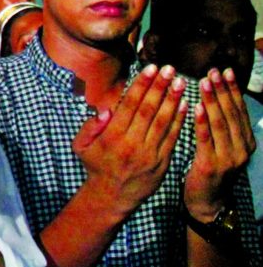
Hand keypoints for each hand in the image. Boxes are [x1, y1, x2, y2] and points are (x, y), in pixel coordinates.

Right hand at [74, 64, 185, 217]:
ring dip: (173, 100)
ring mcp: (149, 155)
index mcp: (112, 137)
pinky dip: (180, 120)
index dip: (142, 85)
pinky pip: (172, 138)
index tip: (151, 68)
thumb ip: (90, 125)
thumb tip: (107, 109)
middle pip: (148, 110)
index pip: (130, 104)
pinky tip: (185, 105)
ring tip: (180, 81)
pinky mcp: (162, 163)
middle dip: (159, 87)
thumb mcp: (81, 145)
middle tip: (169, 68)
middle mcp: (132, 144)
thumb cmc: (95, 166)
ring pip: (163, 122)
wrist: (111, 198)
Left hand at [184, 68, 255, 220]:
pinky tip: (195, 107)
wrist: (208, 201)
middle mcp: (242, 148)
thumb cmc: (211, 166)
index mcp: (246, 140)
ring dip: (212, 101)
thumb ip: (222, 122)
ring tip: (204, 83)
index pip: (240, 109)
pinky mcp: (212, 166)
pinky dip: (202, 122)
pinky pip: (206, 140)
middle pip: (231, 114)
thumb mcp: (223, 144)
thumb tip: (215, 92)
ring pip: (221, 124)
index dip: (233, 89)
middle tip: (212, 72)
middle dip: (222, 90)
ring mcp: (229, 158)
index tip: (225, 70)